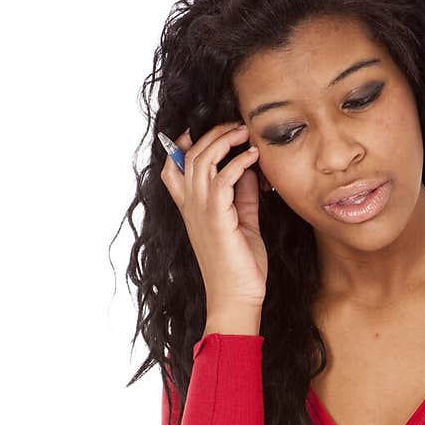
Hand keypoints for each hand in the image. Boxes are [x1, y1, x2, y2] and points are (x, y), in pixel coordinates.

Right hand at [159, 120, 268, 309]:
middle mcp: (191, 206)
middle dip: (212, 133)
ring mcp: (201, 210)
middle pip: (189, 154)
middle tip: (236, 126)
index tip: (201, 131)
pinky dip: (239, 161)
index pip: (172, 169)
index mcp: (192, 208)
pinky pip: (223, 177)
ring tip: (245, 133)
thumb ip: (243, 194)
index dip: (180, 145)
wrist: (237, 297)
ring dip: (225, 140)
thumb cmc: (239, 265)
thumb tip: (249, 169)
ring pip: (202, 159)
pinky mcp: (217, 216)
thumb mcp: (242, 221)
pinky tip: (253, 158)